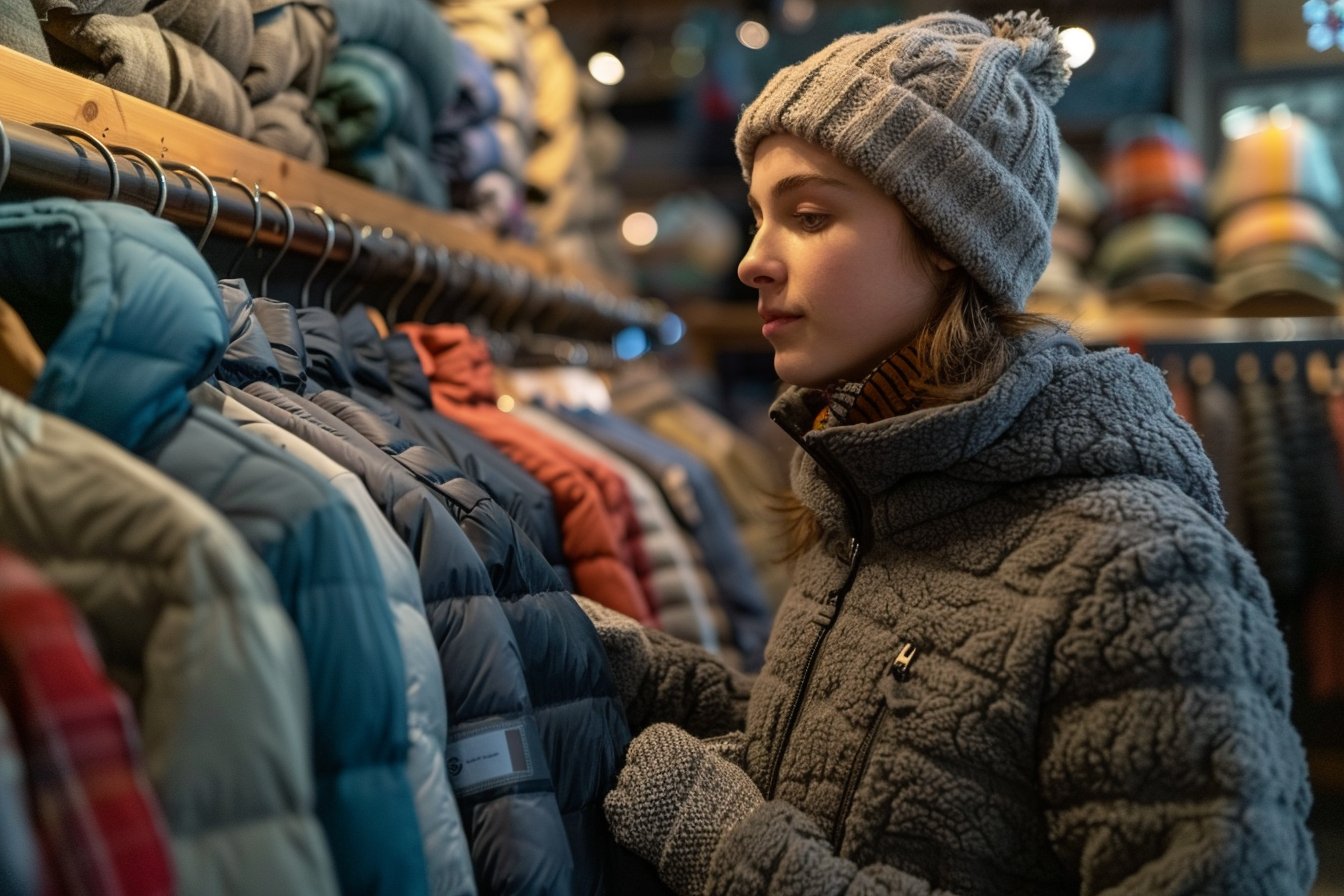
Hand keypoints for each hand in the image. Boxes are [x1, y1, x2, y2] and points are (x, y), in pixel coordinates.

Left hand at [604, 723, 763, 894]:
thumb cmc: (735, 809)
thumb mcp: (723, 771)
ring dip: (634, 790)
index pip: (653, 736)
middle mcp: (653, 764)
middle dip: (645, 771)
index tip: (662, 761)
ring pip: (624, 780)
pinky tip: (635, 818)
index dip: (656, 750)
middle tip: (658, 789)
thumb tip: (691, 759)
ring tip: (651, 807)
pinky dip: (621, 809)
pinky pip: (613, 804)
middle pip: (636, 758)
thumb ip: (699, 761)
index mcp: (678, 748)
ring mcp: (637, 792)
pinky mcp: (627, 821)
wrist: (727, 847)